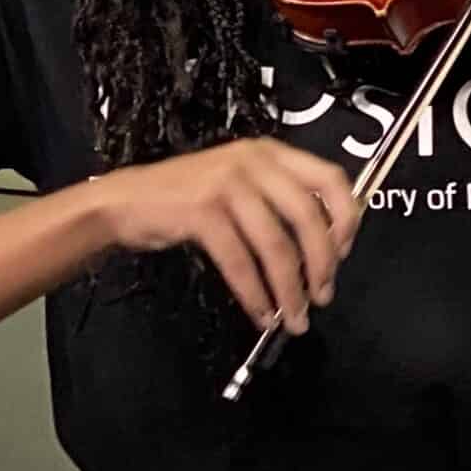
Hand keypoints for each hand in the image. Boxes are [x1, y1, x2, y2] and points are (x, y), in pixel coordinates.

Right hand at [94, 138, 360, 332]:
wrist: (125, 201)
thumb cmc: (183, 196)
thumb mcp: (238, 183)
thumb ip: (277, 200)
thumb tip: (322, 245)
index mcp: (269, 153)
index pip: (330, 178)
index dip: (345, 219)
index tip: (343, 253)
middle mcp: (253, 162)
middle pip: (308, 217)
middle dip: (321, 264)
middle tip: (322, 296)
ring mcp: (226, 185)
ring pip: (277, 246)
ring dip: (290, 289)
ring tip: (293, 317)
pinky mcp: (203, 212)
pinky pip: (241, 262)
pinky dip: (255, 294)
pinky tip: (260, 312)